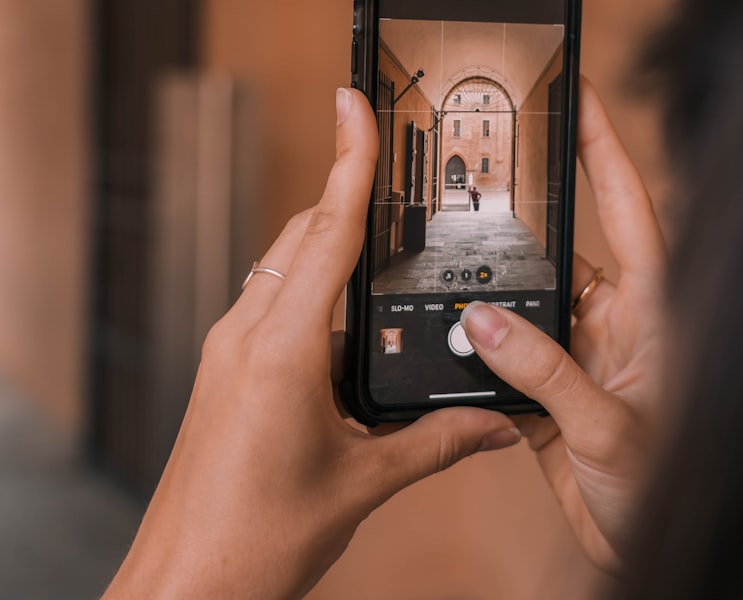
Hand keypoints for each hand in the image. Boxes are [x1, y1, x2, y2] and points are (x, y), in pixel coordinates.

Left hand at [103, 89, 521, 599]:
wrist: (188, 582)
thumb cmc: (256, 538)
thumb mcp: (363, 483)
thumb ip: (436, 443)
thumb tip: (494, 425)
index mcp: (282, 351)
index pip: (326, 235)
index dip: (347, 164)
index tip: (354, 108)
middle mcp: (246, 335)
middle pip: (303, 238)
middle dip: (347, 200)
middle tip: (391, 175)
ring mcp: (230, 350)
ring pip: (285, 269)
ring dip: (330, 250)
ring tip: (383, 249)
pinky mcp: (227, 369)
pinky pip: (274, 306)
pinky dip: (313, 295)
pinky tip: (349, 326)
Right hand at [460, 78, 666, 570]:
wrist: (652, 548)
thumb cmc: (670, 484)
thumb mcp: (609, 425)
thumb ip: (544, 371)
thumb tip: (484, 323)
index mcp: (651, 315)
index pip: (629, 213)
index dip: (606, 152)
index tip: (578, 102)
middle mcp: (614, 327)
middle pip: (562, 259)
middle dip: (520, 234)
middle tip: (477, 201)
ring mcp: (578, 359)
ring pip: (525, 310)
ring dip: (491, 308)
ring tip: (450, 288)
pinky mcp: (548, 395)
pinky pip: (506, 360)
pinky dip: (478, 356)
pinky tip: (454, 350)